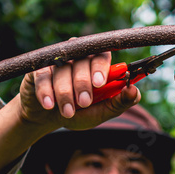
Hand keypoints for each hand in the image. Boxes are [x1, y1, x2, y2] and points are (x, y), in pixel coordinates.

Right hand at [18, 51, 140, 130]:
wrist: (48, 117)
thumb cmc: (79, 112)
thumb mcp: (100, 112)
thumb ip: (118, 103)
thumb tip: (135, 91)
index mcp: (96, 65)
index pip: (102, 55)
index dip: (101, 67)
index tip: (100, 83)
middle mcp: (78, 58)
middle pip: (82, 61)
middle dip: (83, 83)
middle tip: (83, 103)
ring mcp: (58, 62)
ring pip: (63, 70)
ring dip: (65, 93)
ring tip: (67, 112)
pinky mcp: (39, 68)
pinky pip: (43, 75)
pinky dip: (46, 91)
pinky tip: (49, 104)